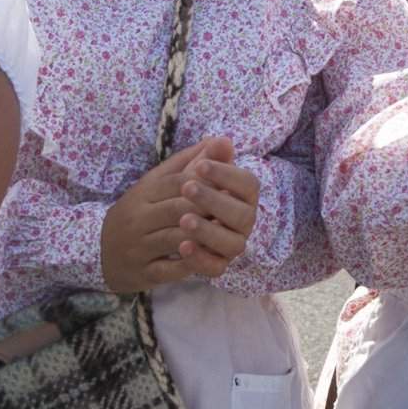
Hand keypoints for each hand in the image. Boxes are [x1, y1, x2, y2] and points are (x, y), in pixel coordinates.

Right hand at [99, 138, 226, 294]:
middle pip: (177, 210)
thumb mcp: (156, 182)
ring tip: (225, 234)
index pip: (177, 183)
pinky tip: (206, 258)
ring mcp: (139, 247)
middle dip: (208, 210)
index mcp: (143, 192)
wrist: (98, 249)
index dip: (205, 183)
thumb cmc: (137, 212)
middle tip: (233, 211)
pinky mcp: (142, 272)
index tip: (230, 186)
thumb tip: (223, 140)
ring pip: (174, 239)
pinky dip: (188, 265)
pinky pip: (167, 270)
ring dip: (202, 236)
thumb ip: (190, 162)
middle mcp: (138, 218)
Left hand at [176, 145, 260, 278]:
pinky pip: (216, 268)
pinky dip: (201, 259)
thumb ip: (207, 159)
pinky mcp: (217, 266)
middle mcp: (244, 222)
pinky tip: (182, 246)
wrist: (159, 228)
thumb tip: (222, 140)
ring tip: (183, 220)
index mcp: (243, 197)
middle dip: (215, 201)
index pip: (248, 184)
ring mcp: (232, 246)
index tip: (202, 165)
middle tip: (187, 188)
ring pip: (233, 244)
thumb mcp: (190, 175)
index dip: (228, 175)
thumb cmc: (184, 195)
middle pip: (243, 215)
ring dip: (209, 232)